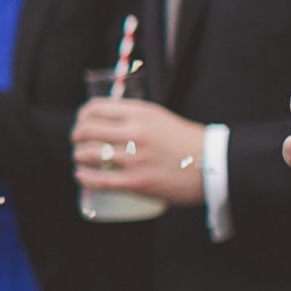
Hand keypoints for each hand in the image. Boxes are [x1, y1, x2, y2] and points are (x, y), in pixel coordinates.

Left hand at [71, 96, 206, 206]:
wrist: (214, 165)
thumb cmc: (188, 141)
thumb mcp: (160, 117)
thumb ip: (135, 116)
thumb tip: (107, 120)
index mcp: (140, 113)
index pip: (95, 108)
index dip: (82, 116)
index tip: (81, 122)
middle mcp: (134, 132)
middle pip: (86, 130)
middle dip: (76, 136)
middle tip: (77, 142)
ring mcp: (134, 158)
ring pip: (87, 154)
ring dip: (77, 156)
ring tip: (79, 159)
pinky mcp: (137, 182)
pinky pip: (99, 179)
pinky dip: (84, 177)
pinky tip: (80, 176)